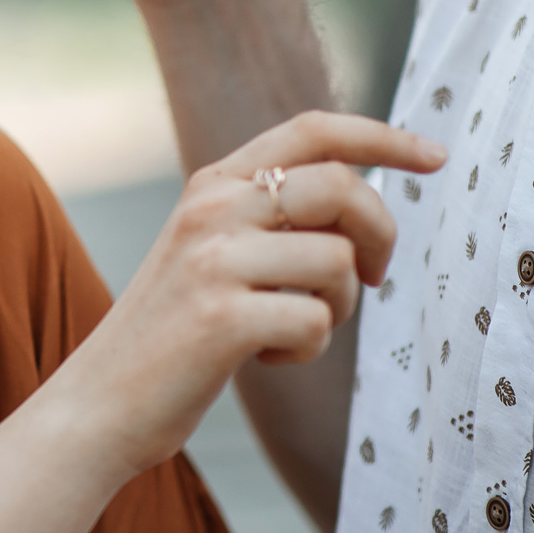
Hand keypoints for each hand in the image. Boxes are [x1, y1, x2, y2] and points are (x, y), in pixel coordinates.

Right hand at [57, 112, 444, 477]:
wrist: (100, 402)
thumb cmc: (173, 333)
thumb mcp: (210, 250)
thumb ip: (269, 215)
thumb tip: (363, 198)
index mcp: (212, 183)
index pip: (312, 130)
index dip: (382, 137)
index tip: (434, 155)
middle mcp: (211, 208)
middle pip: (342, 188)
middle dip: (381, 235)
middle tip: (375, 279)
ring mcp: (213, 261)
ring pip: (339, 261)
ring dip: (338, 305)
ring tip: (295, 325)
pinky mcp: (222, 318)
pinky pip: (317, 322)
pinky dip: (307, 349)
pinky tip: (266, 357)